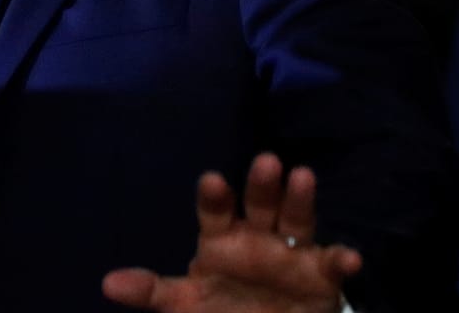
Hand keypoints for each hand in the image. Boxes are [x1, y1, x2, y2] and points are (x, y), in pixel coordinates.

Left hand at [101, 152, 361, 311]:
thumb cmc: (221, 306)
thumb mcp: (184, 304)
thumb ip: (152, 291)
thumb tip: (108, 284)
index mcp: (221, 238)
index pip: (215, 211)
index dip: (214, 196)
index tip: (212, 179)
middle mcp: (257, 236)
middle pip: (260, 204)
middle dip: (262, 184)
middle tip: (267, 160)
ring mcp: (290, 252)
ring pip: (296, 221)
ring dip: (300, 200)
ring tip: (303, 176)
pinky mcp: (320, 274)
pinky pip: (332, 263)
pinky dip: (341, 259)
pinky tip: (349, 257)